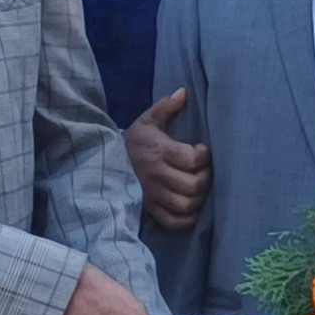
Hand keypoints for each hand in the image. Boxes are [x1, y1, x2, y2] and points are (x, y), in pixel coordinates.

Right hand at [127, 88, 209, 228]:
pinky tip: (191, 205)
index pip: (192, 160)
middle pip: (193, 185)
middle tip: (205, 170)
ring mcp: (153, 196)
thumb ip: (165, 107)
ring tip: (199, 187)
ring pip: (186, 205)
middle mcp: (156, 176)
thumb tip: (183, 92)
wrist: (108, 163)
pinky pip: (175, 221)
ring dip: (199, 198)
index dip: (204, 156)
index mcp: (158, 152)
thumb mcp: (147, 121)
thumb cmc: (135, 143)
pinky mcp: (151, 210)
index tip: (202, 150)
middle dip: (206, 177)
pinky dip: (188, 217)